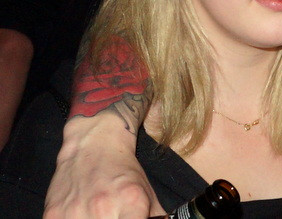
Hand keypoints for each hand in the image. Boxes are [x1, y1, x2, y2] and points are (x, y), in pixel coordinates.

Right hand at [44, 114, 163, 217]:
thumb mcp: (147, 194)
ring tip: (96, 216)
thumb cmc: (123, 171)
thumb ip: (156, 216)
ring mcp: (75, 213)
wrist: (93, 144)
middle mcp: (103, 209)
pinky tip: (81, 215)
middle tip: (114, 216)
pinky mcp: (52, 216)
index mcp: (132, 203)